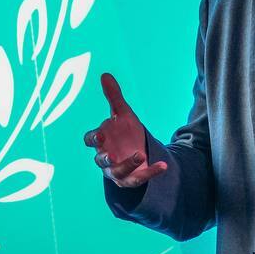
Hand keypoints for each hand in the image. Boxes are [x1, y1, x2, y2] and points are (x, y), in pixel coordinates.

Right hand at [83, 72, 167, 187]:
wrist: (138, 150)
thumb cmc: (124, 132)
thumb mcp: (123, 113)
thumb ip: (114, 96)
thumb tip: (105, 74)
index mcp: (101, 141)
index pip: (90, 140)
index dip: (94, 139)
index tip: (101, 134)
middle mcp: (106, 158)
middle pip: (101, 160)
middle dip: (105, 158)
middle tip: (112, 155)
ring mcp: (118, 171)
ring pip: (118, 172)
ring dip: (128, 165)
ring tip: (140, 154)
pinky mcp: (132, 180)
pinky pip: (139, 179)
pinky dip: (151, 172)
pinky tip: (163, 165)